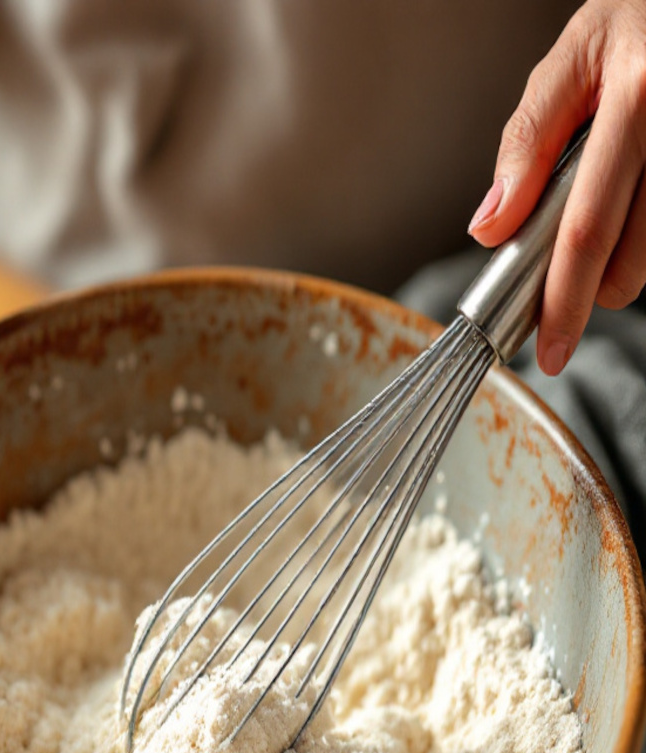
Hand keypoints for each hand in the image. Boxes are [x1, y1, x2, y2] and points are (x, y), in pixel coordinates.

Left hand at [468, 0, 645, 374]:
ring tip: (604, 205)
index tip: (548, 351)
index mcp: (639, 96)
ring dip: (620, 260)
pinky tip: (632, 198)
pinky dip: (642, 234)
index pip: (589, 228)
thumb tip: (489, 229)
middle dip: (590, 291)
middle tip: (561, 280)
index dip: (565, 301)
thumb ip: (526, 145)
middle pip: (632, 259)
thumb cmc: (634, 19)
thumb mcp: (568, 62)